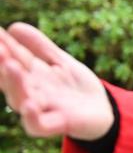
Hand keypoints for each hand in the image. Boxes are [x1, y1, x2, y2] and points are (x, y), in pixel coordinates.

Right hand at [0, 23, 113, 139]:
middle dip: (2, 64)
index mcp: (31, 77)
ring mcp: (43, 109)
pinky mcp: (58, 124)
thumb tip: (13, 26)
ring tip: (11, 65)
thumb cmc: (76, 86)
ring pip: (20, 100)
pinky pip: (38, 125)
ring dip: (14, 84)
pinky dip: (31, 117)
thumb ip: (40, 47)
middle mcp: (32, 93)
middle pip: (11, 79)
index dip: (4, 46)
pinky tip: (29, 105)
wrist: (103, 110)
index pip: (13, 59)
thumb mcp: (60, 61)